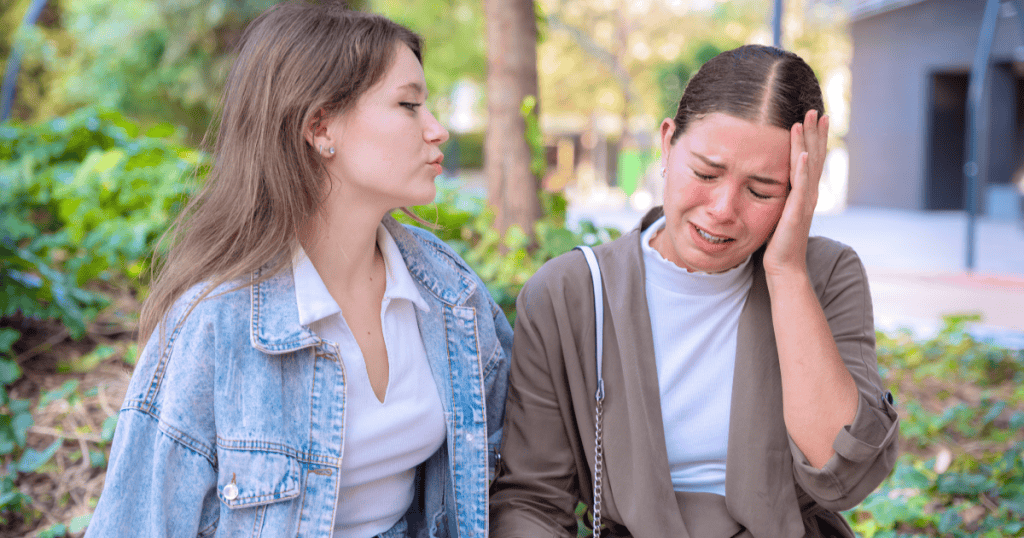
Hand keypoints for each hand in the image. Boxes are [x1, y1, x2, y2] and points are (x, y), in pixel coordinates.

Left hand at [763, 110, 828, 277]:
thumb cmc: (778, 243)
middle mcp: (809, 195)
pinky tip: (800, 153)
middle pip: (814, 157)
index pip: (809, 160)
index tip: (814, 117)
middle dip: (815, 133)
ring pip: (808, 166)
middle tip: (816, 110)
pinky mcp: (796, 212)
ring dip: (808, 142)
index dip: (813, 139)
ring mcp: (805, 203)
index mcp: (804, 194)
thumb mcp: (777, 212)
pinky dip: (801, 169)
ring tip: (809, 120)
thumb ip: (779, 196)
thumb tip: (768, 181)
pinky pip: (799, 187)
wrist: (784, 268)